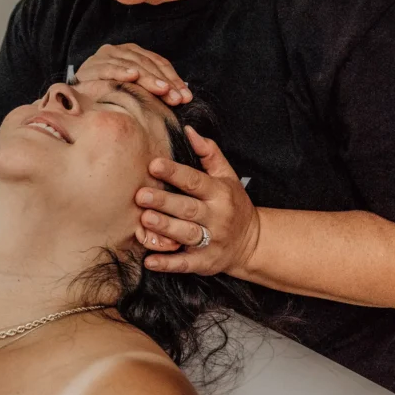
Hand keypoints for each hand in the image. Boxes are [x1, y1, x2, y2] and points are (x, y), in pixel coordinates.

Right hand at [75, 43, 191, 105]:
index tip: (186, 97)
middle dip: (164, 81)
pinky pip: (108, 68)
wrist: (75, 98)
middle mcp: (118, 50)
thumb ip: (154, 88)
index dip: (174, 78)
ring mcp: (104, 57)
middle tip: (177, 98)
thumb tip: (183, 98)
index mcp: (132, 52)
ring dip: (148, 78)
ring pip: (131, 65)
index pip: (158, 62)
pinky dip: (121, 71)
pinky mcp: (91, 67)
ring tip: (162, 90)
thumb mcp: (134, 90)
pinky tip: (132, 76)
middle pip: (147, 64)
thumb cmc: (108, 95)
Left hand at [135, 126, 259, 275]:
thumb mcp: (227, 176)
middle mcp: (217, 217)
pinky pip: (185, 264)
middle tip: (140, 195)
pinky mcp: (205, 263)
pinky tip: (149, 261)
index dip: (175, 173)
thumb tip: (188, 130)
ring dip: (165, 228)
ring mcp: (211, 241)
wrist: (253, 243)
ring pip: (186, 234)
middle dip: (164, 202)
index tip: (154, 164)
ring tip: (144, 220)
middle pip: (188, 208)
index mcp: (219, 193)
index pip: (195, 181)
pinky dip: (167, 264)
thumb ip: (209, 153)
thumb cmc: (233, 204)